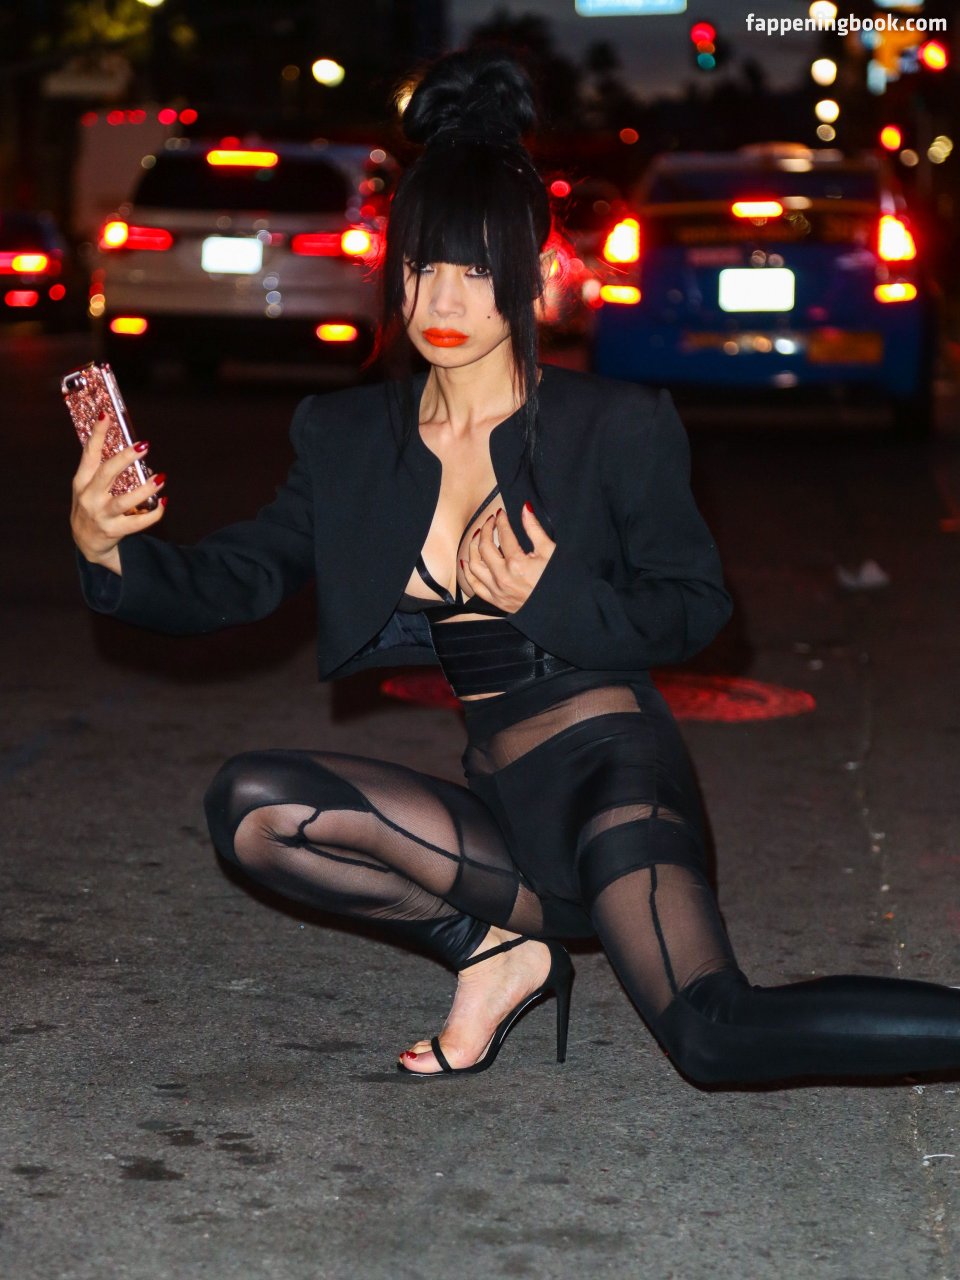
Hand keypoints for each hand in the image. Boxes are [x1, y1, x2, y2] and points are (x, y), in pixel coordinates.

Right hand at [70, 415, 165, 573]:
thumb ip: (101, 470)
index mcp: (81, 482)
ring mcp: (101, 515)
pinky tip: (164, 503)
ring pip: (124, 500)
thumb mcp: (88, 487)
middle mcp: (89, 497)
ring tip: (161, 477)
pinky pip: (138, 522)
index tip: (106, 416)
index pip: (89, 454)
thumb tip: (129, 446)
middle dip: (126, 458)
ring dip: (145, 488)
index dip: (97, 435)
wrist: (86, 543)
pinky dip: (154, 513)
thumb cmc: (91, 508)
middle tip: (144, 445)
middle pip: (107, 473)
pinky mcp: (114, 530)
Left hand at [459, 502, 555, 612]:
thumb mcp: (550, 551)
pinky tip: (466, 562)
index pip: (503, 535)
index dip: (501, 521)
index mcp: (516, 564)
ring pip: (474, 566)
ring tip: (478, 537)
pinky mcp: (496, 601)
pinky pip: (475, 586)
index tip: (501, 514)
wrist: (559, 609)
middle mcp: (502, 577)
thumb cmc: (558, 580)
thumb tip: (525, 509)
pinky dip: (468, 573)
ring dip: (473, 548)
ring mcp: (497, 590)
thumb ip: (534, 529)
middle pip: (484, 548)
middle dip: (485, 530)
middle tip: (489, 521)